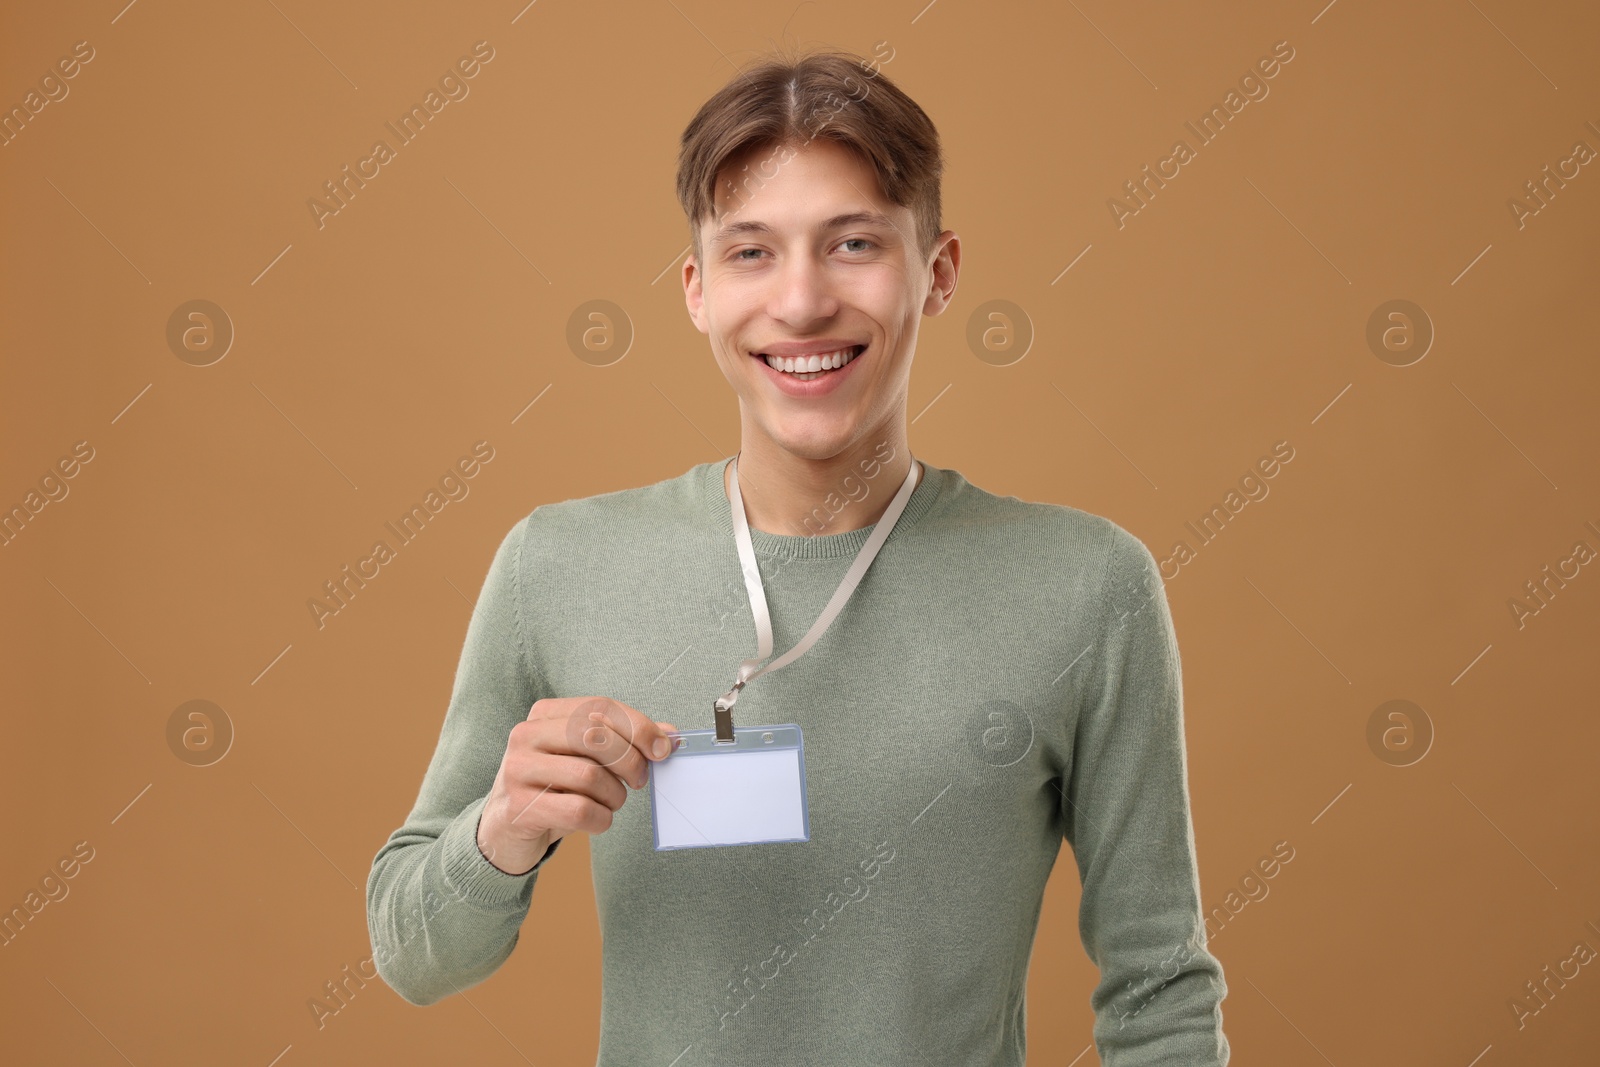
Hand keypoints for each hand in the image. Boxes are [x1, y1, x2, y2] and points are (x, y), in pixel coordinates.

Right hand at [477, 696, 678, 874]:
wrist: (506, 829)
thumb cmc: (554, 787)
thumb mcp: (585, 758)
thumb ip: (624, 741)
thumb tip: (670, 737)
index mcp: (544, 714)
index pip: (600, 706)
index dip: (639, 726)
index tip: (663, 749)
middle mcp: (526, 735)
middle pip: (595, 736)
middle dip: (630, 761)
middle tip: (638, 781)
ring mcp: (518, 771)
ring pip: (589, 776)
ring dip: (614, 796)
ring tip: (611, 802)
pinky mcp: (519, 807)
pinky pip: (579, 811)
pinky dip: (601, 819)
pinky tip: (597, 819)